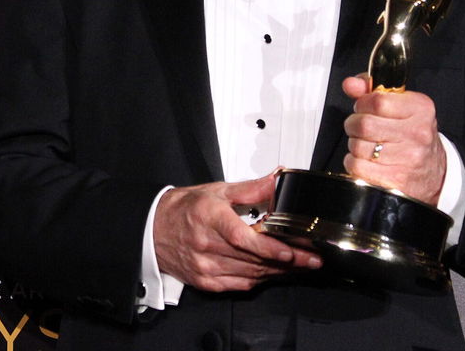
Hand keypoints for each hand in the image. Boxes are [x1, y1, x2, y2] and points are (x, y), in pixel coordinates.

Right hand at [153, 174, 320, 290]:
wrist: (153, 229)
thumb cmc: (185, 209)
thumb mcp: (218, 191)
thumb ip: (252, 189)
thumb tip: (278, 179)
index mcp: (210, 217)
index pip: (242, 237)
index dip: (268, 247)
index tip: (289, 251)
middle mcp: (206, 244)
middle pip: (253, 258)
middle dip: (287, 260)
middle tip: (311, 258)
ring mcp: (205, 266)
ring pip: (250, 273)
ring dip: (278, 271)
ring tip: (300, 265)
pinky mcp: (205, 281)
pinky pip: (240, 284)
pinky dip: (260, 279)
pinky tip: (274, 272)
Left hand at [342, 74, 445, 203]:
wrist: (434, 172)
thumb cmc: (412, 135)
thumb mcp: (400, 106)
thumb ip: (371, 90)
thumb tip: (351, 84)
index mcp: (420, 109)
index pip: (377, 100)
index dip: (362, 104)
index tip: (364, 108)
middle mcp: (417, 133)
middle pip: (364, 124)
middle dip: (354, 124)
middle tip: (361, 128)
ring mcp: (408, 158)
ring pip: (358, 146)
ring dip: (355, 145)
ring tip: (367, 145)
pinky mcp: (396, 180)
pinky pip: (357, 167)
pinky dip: (354, 163)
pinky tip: (367, 161)